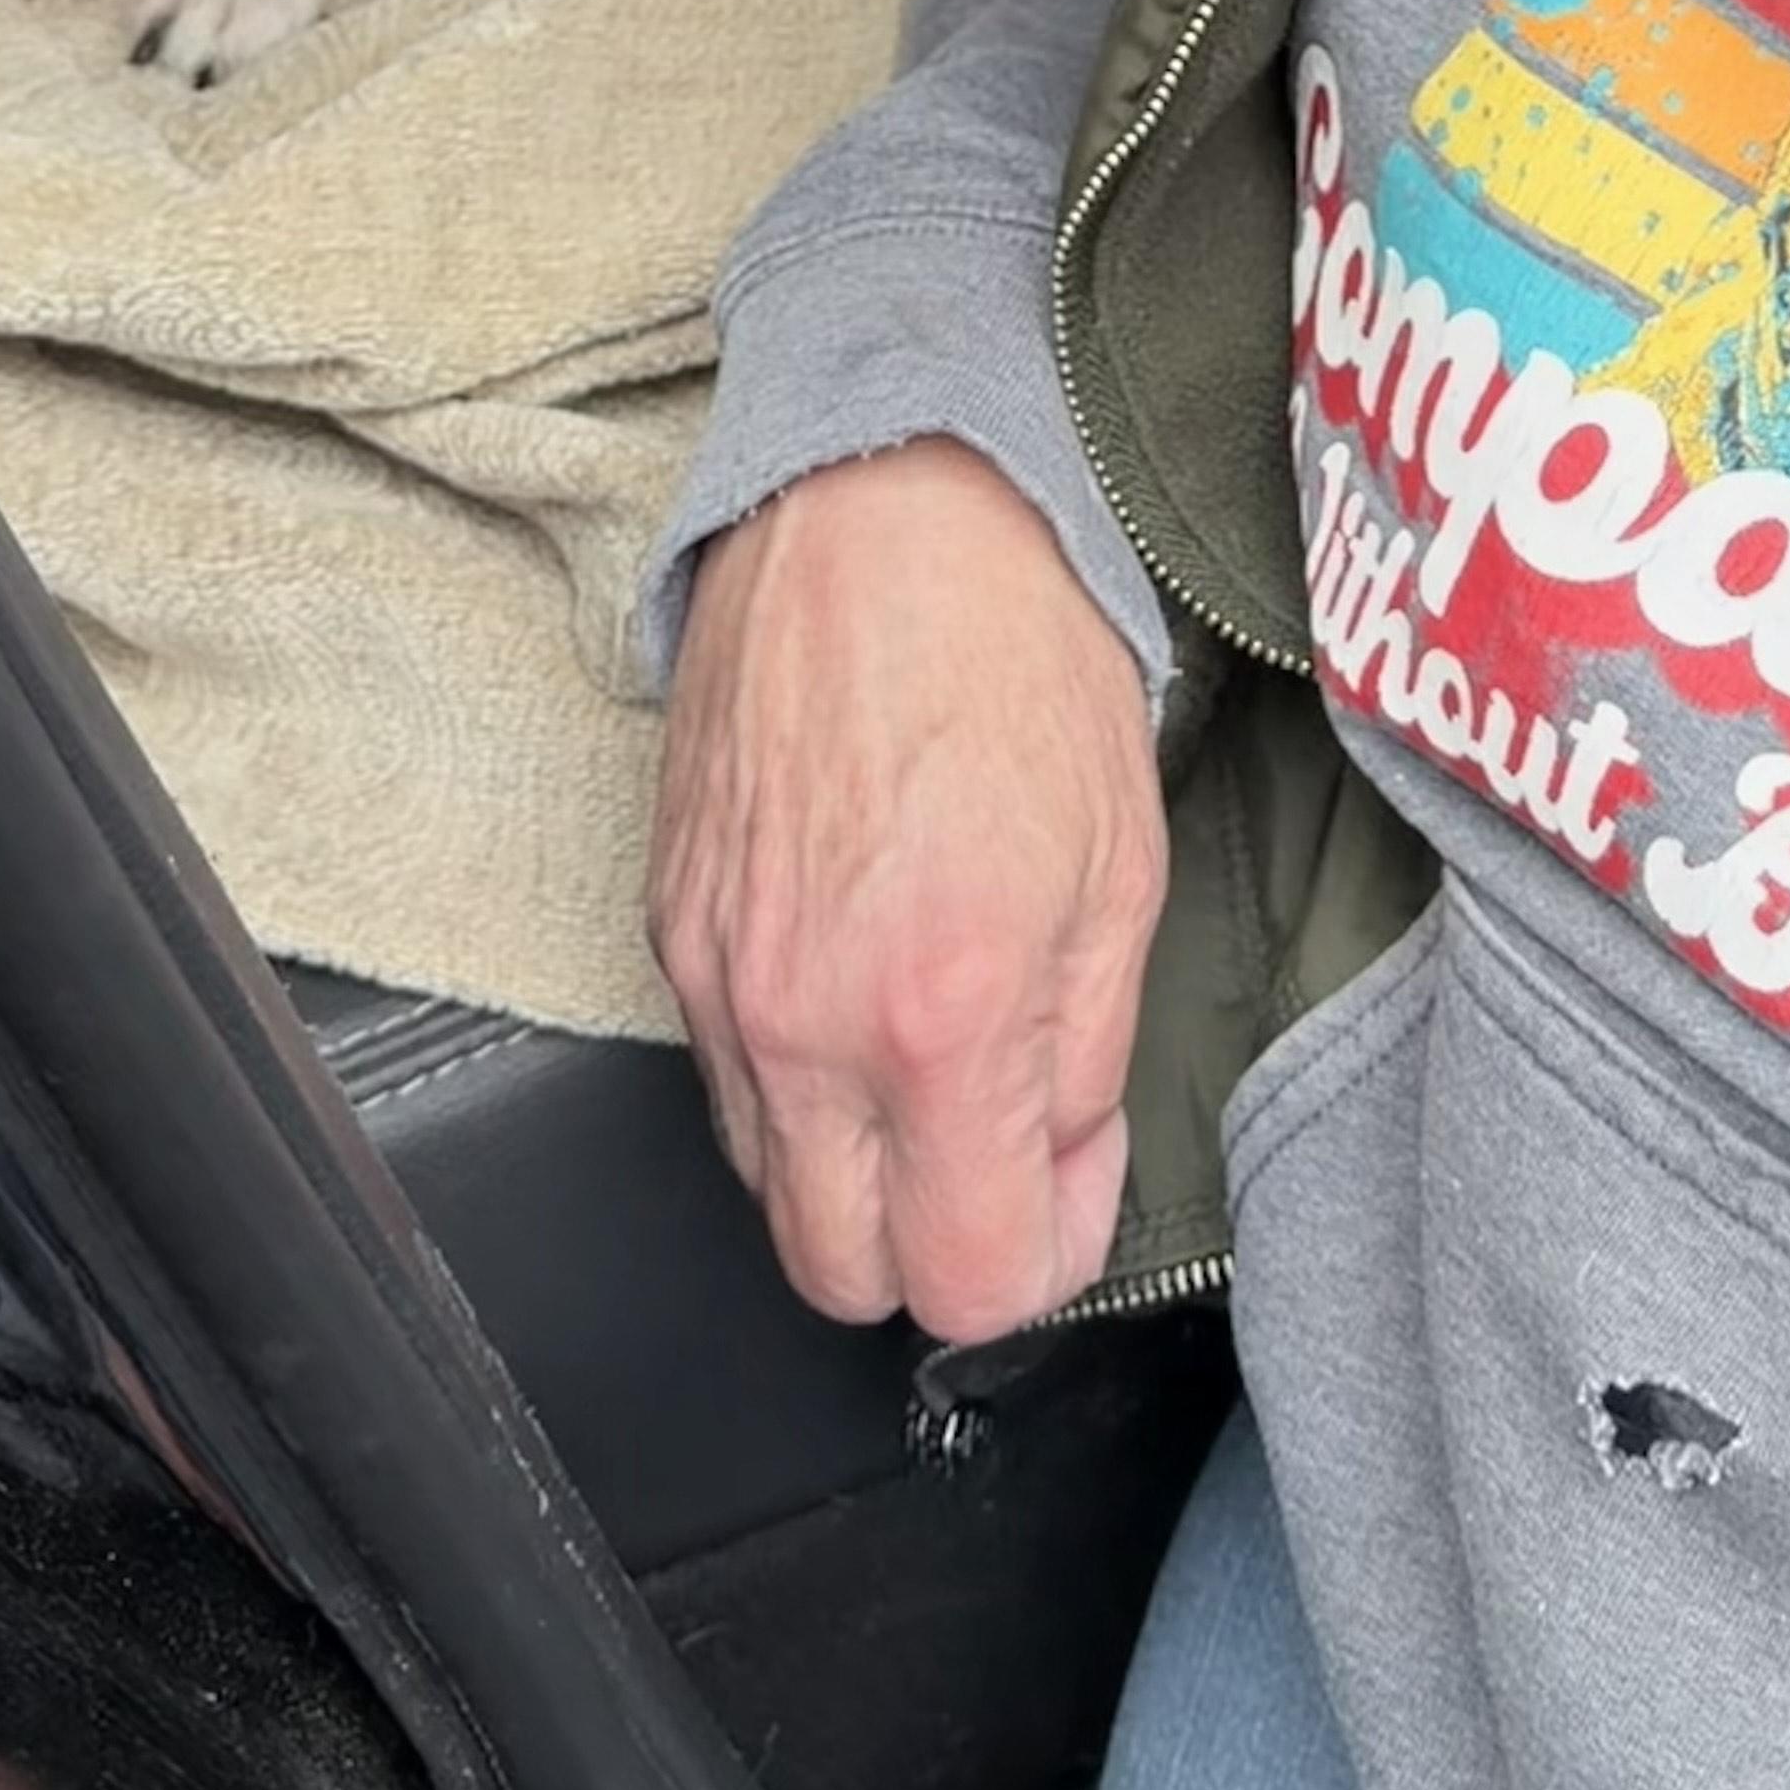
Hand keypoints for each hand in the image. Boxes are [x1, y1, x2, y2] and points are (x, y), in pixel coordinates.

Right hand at [651, 440, 1168, 1338]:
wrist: (877, 508)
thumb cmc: (1014, 651)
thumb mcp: (1122, 870)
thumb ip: (1087, 1061)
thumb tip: (1061, 1173)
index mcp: (941, 1017)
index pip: (972, 1280)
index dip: (1044, 1257)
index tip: (1072, 1181)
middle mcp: (805, 1023)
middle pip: (838, 1280)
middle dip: (931, 1247)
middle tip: (1003, 1148)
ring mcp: (718, 981)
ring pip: (770, 1189)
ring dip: (856, 1168)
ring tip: (933, 1050)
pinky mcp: (667, 928)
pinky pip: (725, 1081)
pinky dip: (795, 1079)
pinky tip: (861, 982)